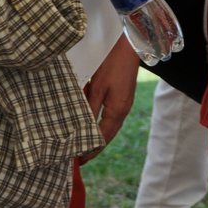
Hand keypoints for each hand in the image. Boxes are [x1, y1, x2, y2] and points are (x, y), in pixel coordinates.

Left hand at [79, 37, 138, 161]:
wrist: (129, 47)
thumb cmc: (112, 65)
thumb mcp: (97, 87)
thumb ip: (90, 108)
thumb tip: (82, 129)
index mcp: (117, 111)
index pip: (102, 138)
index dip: (90, 150)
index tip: (78, 161)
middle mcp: (123, 111)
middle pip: (107, 135)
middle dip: (94, 147)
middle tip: (79, 158)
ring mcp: (124, 104)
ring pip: (109, 127)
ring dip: (97, 137)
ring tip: (83, 145)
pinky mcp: (123, 98)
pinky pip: (111, 117)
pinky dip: (101, 126)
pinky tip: (92, 125)